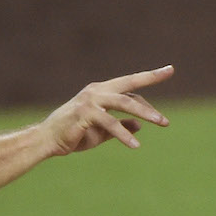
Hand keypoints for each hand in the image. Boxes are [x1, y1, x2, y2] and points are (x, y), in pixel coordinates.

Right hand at [39, 65, 173, 155]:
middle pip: (130, 86)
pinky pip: (110, 123)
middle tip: (167, 118)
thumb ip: (120, 126)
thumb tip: (140, 126)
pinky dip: (124, 134)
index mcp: (101, 90)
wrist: (45, 141)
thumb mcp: (101, 132)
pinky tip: (135, 145)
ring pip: (125, 103)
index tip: (169, 70)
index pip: (130, 84)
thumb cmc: (73, 135)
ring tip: (162, 123)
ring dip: (146, 114)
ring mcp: (90, 100)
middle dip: (151, 89)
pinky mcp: (85, 113)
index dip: (150, 78)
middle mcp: (97, 91)